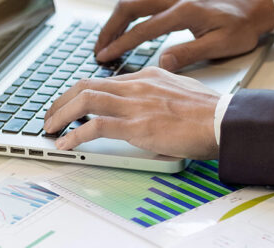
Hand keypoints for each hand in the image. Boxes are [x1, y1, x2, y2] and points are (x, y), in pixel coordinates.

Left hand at [44, 67, 219, 159]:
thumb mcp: (178, 93)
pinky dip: (76, 135)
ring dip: (61, 115)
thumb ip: (157, 96)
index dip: (80, 93)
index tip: (71, 104)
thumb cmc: (207, 112)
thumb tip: (145, 111)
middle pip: (86, 86)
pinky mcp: (137, 125)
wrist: (223, 121)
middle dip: (62, 101)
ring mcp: (135, 105)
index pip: (103, 81)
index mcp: (146, 77)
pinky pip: (96, 126)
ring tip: (50, 128)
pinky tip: (66, 143)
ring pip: (85, 101)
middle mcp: (137, 86)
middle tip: (51, 115)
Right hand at [95, 0, 273, 70]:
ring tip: (105, 40)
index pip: (143, 29)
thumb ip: (190, 52)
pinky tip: (124, 28)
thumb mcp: (220, 44)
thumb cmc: (241, 27)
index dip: (121, 44)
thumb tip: (162, 62)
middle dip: (110, 28)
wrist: (255, 7)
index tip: (105, 57)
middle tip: (98, 48)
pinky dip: (129, 15)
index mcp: (184, 12)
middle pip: (131, 6)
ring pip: (134, 1)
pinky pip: (144, 2)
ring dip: (116, 20)